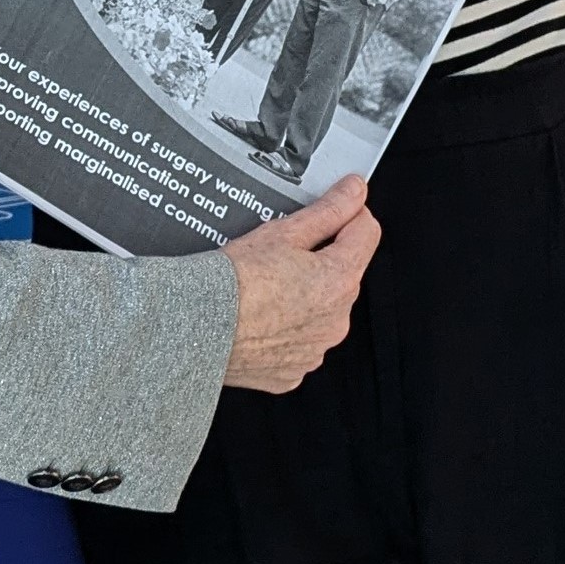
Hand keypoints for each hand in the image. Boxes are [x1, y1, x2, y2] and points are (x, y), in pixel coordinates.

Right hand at [220, 175, 378, 391]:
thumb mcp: (283, 233)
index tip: (334, 207)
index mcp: (339, 280)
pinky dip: (286, 328)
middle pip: (343, 273)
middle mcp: (336, 320)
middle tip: (282, 251)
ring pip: (322, 309)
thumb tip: (354, 192)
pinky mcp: (293, 371)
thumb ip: (328, 211)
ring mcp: (316, 349)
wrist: (197, 326)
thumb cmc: (235, 281)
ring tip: (266, 285)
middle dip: (321, 258)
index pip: (367, 233)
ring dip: (305, 295)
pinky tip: (260, 315)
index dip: (349, 213)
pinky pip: (300, 341)